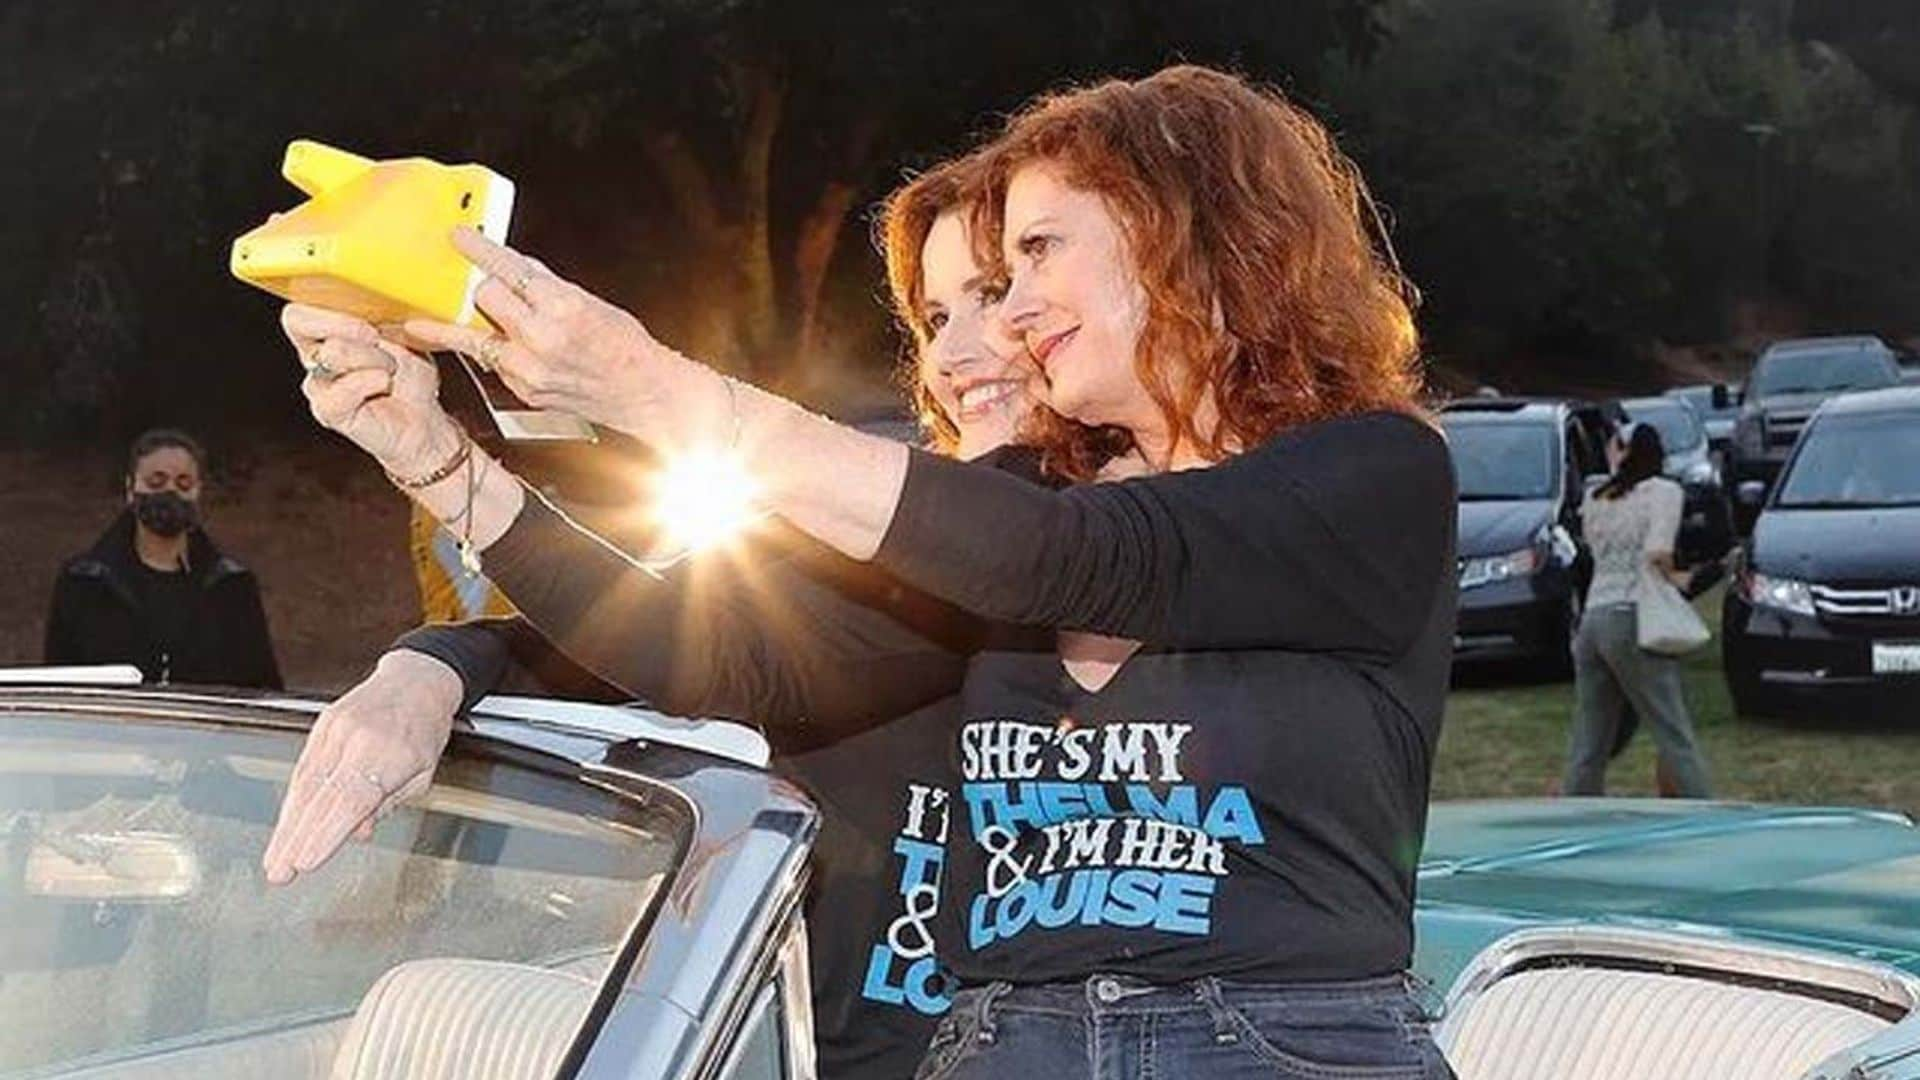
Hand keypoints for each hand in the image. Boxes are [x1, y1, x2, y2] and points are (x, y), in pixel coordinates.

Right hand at [262, 650, 463, 884]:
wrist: (416, 680)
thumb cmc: (425, 728)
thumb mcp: (423, 772)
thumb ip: (389, 803)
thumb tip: (357, 832)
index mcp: (393, 753)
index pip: (352, 800)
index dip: (327, 833)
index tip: (307, 861)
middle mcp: (361, 740)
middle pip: (322, 796)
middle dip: (297, 839)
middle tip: (280, 872)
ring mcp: (338, 730)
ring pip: (305, 784)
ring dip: (288, 826)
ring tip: (276, 859)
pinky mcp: (324, 725)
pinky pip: (304, 767)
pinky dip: (293, 800)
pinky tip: (285, 825)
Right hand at [281, 304, 462, 476]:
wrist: (423, 420)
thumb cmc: (411, 375)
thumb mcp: (407, 334)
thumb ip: (391, 317)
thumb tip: (390, 311)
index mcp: (326, 327)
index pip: (299, 306)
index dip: (324, 304)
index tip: (362, 309)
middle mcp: (314, 352)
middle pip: (298, 321)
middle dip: (341, 322)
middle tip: (374, 336)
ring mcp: (318, 382)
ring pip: (330, 352)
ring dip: (372, 357)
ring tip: (392, 370)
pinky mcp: (328, 411)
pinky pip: (336, 391)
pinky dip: (367, 382)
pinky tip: (385, 383)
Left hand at [405, 228, 708, 443]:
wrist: (641, 392)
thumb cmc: (622, 344)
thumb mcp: (589, 301)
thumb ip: (545, 284)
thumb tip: (511, 264)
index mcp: (561, 306)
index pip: (507, 268)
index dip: (478, 250)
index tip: (458, 236)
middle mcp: (541, 337)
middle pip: (484, 298)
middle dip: (484, 290)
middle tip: (479, 286)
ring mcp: (529, 368)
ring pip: (475, 335)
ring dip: (464, 324)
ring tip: (417, 323)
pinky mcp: (523, 391)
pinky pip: (493, 362)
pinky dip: (494, 352)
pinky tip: (498, 351)